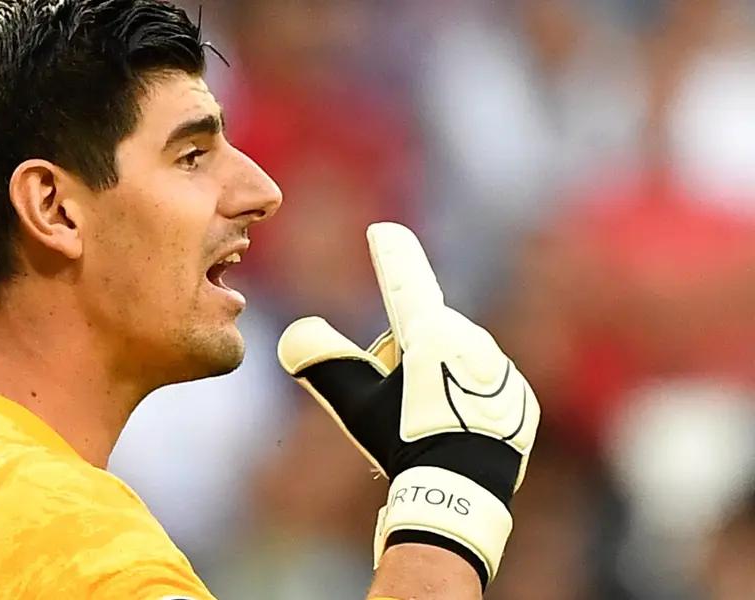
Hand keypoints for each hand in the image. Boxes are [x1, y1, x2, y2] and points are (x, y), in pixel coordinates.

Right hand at [277, 222, 539, 587]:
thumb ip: (321, 360)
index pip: (403, 281)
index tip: (383, 230)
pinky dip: (464, 404)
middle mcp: (473, 340)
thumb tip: (301, 332)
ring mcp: (501, 371)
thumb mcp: (353, 403)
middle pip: (424, 338)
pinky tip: (453, 434)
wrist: (459, 490)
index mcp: (431, 332)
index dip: (390, 253)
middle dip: (405, 360)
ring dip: (435, 383)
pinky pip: (481, 389)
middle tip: (392, 407)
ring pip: (455, 364)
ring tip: (424, 427)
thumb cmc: (402, 441)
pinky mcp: (518, 400)